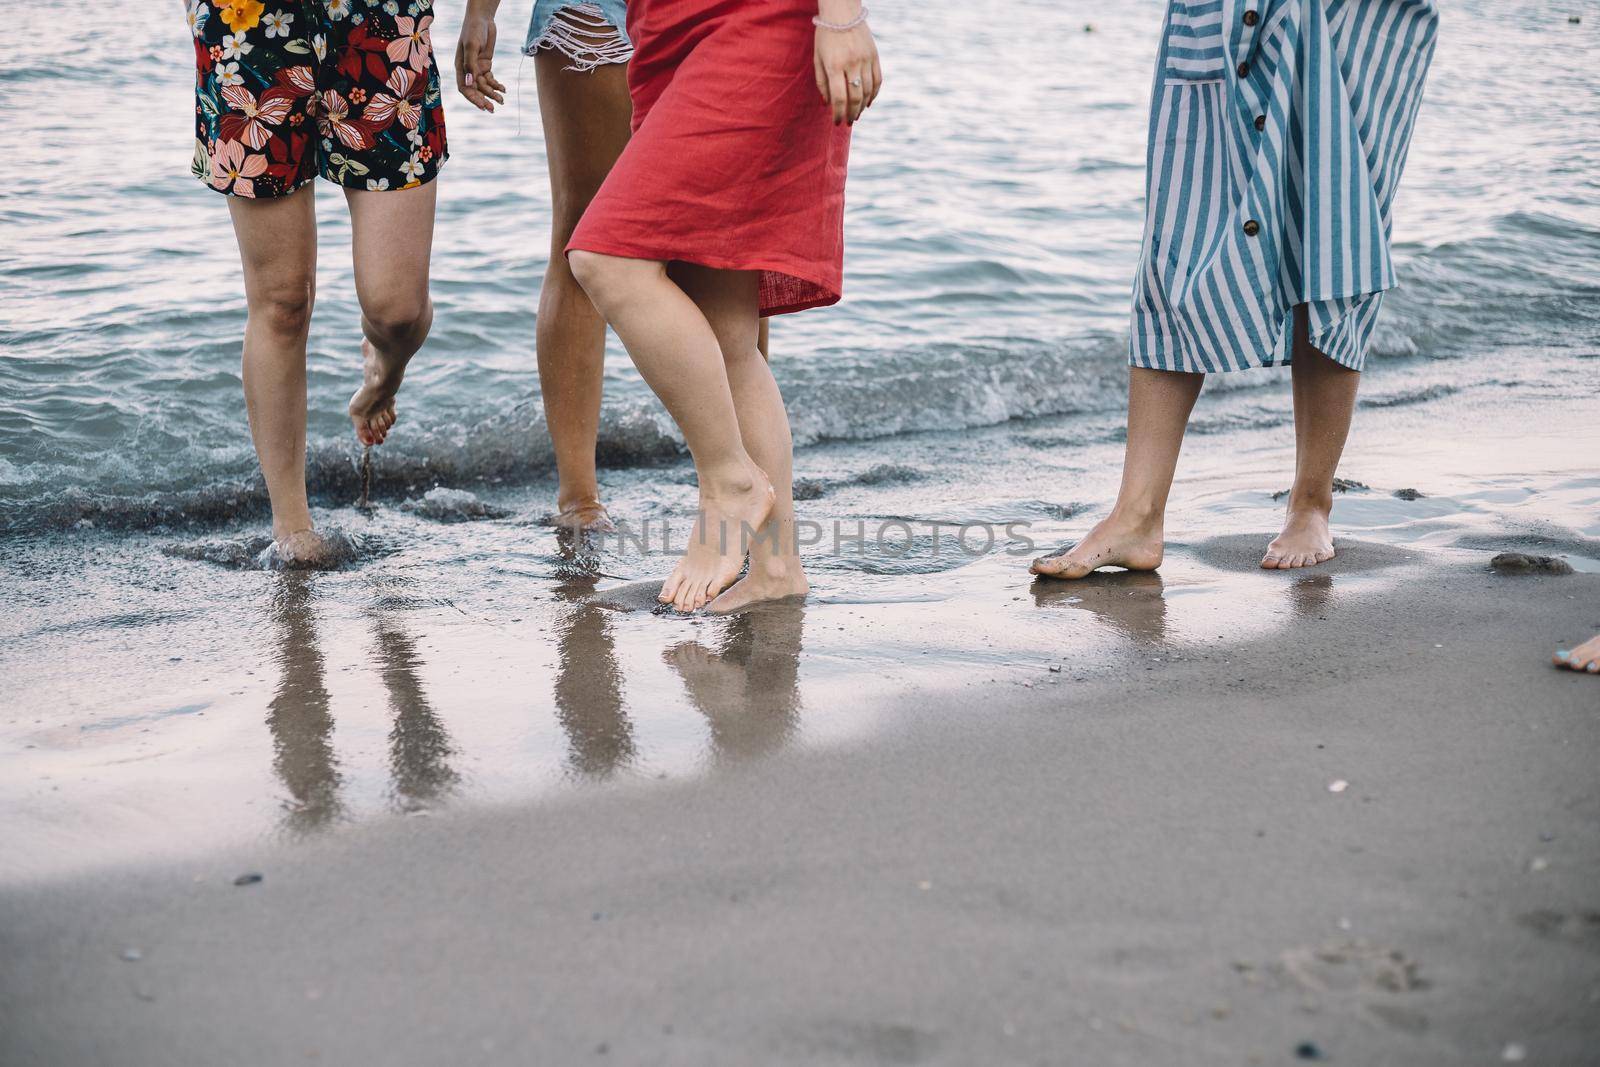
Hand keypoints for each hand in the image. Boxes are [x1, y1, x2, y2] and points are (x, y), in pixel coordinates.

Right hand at [455, 8, 505, 112]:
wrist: (483, 19)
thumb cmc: (473, 30)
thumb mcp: (471, 46)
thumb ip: (470, 64)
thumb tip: (470, 84)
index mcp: (460, 67)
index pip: (464, 88)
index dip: (472, 98)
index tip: (482, 106)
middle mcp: (468, 70)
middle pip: (475, 90)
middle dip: (483, 100)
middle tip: (493, 109)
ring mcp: (477, 68)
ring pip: (484, 86)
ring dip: (492, 94)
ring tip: (502, 100)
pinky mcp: (486, 65)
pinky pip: (491, 79)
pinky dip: (497, 85)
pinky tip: (504, 89)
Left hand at [813, 2, 880, 125]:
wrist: (842, 13)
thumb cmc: (825, 37)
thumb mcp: (817, 59)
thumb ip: (821, 82)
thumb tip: (827, 104)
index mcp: (834, 65)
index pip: (839, 98)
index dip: (838, 114)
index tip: (837, 122)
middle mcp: (852, 64)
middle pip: (855, 98)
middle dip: (851, 114)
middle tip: (848, 122)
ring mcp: (865, 59)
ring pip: (867, 91)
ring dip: (862, 107)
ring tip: (857, 115)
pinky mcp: (874, 56)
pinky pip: (877, 80)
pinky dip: (874, 94)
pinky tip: (868, 102)